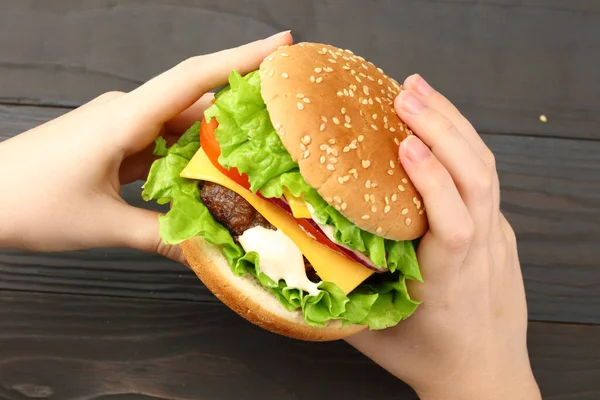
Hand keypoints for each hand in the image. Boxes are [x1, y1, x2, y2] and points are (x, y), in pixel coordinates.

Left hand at [0, 31, 292, 262]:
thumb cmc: (27, 203)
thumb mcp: (101, 226)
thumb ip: (159, 237)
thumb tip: (206, 253)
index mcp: (125, 119)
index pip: (193, 78)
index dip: (240, 59)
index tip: (281, 44)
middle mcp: (127, 114)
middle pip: (195, 101)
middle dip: (240, 105)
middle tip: (284, 118)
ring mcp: (120, 128)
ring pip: (180, 125)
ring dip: (214, 138)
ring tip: (256, 154)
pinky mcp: (114, 144)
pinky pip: (162, 143)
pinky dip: (188, 156)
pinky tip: (208, 174)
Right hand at [346, 75, 541, 399]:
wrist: (486, 375)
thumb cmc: (430, 357)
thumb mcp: (375, 335)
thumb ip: (335, 303)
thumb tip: (287, 273)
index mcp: (451, 280)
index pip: (455, 224)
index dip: (434, 181)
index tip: (406, 145)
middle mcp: (483, 251)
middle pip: (477, 180)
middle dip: (443, 129)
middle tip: (406, 94)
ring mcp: (498, 236)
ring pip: (486, 170)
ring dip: (453, 124)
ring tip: (419, 91)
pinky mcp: (498, 228)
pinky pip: (484, 175)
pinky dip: (461, 141)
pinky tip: (437, 122)